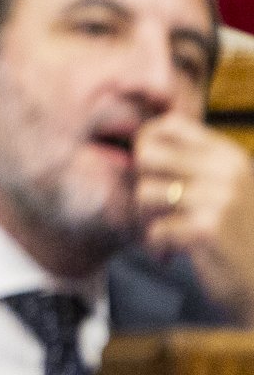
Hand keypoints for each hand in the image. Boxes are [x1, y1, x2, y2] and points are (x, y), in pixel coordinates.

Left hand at [139, 113, 253, 313]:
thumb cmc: (239, 239)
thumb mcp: (227, 190)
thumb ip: (194, 165)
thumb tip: (140, 145)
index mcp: (230, 157)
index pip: (171, 124)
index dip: (146, 142)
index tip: (147, 170)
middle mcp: (227, 172)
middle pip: (147, 156)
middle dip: (141, 184)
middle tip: (154, 209)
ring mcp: (220, 200)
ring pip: (145, 193)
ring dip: (147, 219)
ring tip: (164, 234)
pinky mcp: (208, 230)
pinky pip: (156, 228)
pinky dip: (157, 245)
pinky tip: (171, 254)